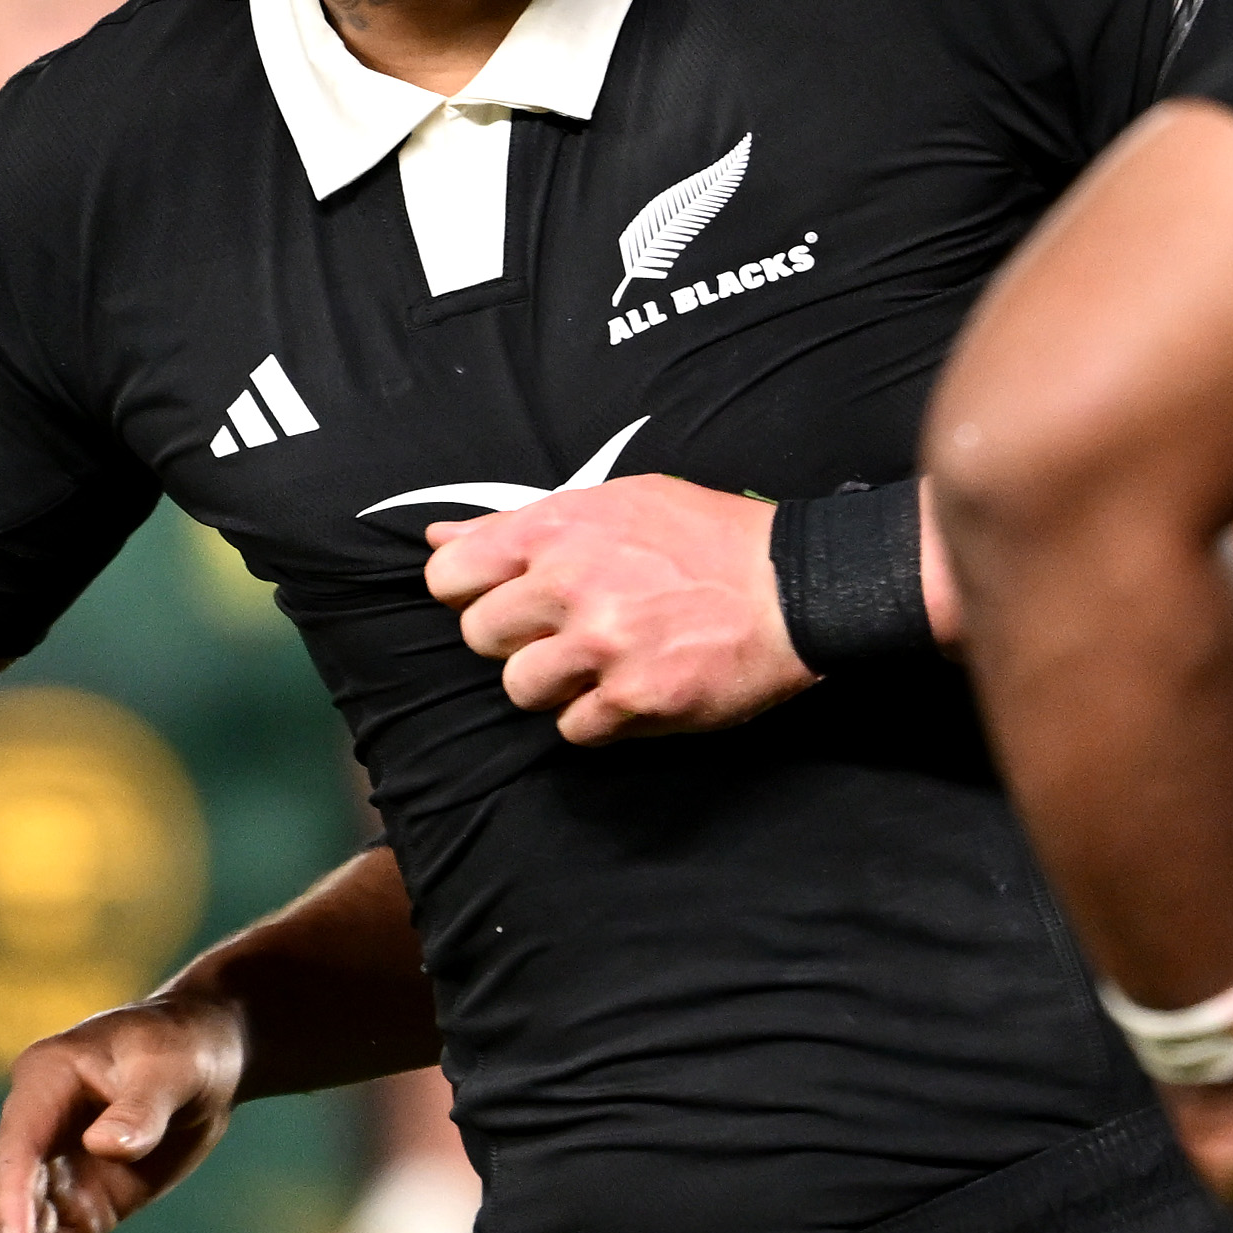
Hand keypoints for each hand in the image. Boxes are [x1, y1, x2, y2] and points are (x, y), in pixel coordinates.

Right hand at [0, 998, 247, 1232]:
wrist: (209, 1059)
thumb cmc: (184, 1047)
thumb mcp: (171, 1067)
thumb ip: (140, 1107)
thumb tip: (104, 1146)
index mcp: (43, 1081)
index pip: (17, 1147)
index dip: (12, 1197)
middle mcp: (36, 1132)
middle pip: (10, 1202)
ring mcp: (55, 1175)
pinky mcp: (81, 1207)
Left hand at [428, 475, 809, 740]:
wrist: (794, 586)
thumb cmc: (704, 538)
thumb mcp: (612, 503)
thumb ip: (520, 524)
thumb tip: (437, 540)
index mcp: (557, 529)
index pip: (449, 576)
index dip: (469, 594)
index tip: (504, 600)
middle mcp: (571, 585)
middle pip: (480, 637)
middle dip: (515, 641)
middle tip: (564, 633)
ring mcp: (603, 646)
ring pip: (520, 689)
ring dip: (553, 685)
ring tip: (600, 665)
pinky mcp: (635, 700)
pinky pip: (573, 729)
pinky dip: (597, 718)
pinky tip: (633, 689)